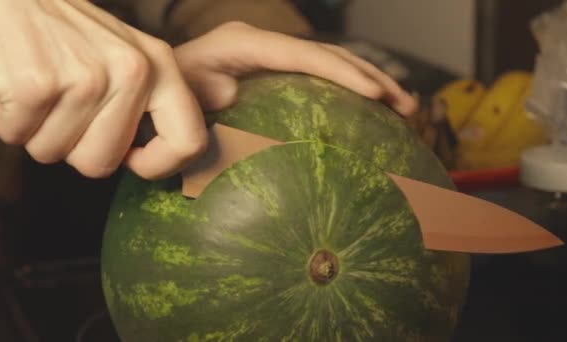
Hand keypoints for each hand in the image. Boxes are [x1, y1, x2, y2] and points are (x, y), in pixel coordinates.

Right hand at [0, 0, 206, 179]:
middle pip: (101, 163)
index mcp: (160, 66)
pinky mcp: (39, 85)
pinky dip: (3, 120)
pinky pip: (16, 136)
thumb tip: (141, 157)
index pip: (189, 142)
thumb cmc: (59, 30)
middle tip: (60, 111)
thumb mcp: (121, 56)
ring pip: (54, 153)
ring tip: (36, 90)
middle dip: (70, 148)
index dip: (158, 166)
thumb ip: (141, 104)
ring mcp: (87, 78)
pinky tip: (9, 88)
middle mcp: (132, 72)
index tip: (129, 158)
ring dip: (34, 131)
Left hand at [172, 21, 418, 114]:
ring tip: (404, 109)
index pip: (302, 55)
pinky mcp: (276, 74)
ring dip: (370, 84)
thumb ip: (202, 95)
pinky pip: (319, 79)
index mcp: (242, 45)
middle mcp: (263, 45)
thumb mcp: (181, 94)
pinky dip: (348, 93)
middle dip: (371, 77)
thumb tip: (232, 96)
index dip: (342, 72)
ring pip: (330, 65)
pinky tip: (370, 114)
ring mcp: (271, 58)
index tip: (376, 96)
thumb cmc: (168, 94)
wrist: (159, 89)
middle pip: (328, 55)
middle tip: (407, 107)